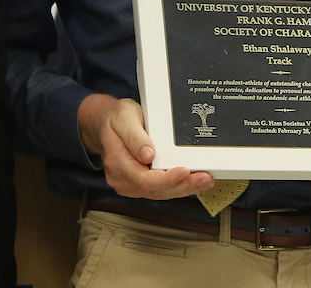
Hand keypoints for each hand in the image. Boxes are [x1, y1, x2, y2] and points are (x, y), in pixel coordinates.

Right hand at [77, 94, 212, 199]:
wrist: (106, 123)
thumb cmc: (116, 119)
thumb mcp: (124, 117)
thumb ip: (135, 136)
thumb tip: (148, 155)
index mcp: (117, 162)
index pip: (143, 180)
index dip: (166, 179)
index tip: (185, 172)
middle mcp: (122, 178)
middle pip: (155, 191)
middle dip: (182, 186)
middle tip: (204, 179)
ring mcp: (129, 183)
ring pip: (159, 193)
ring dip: (184, 188)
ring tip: (204, 181)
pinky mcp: (138, 184)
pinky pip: (159, 189)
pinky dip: (177, 186)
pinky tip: (193, 181)